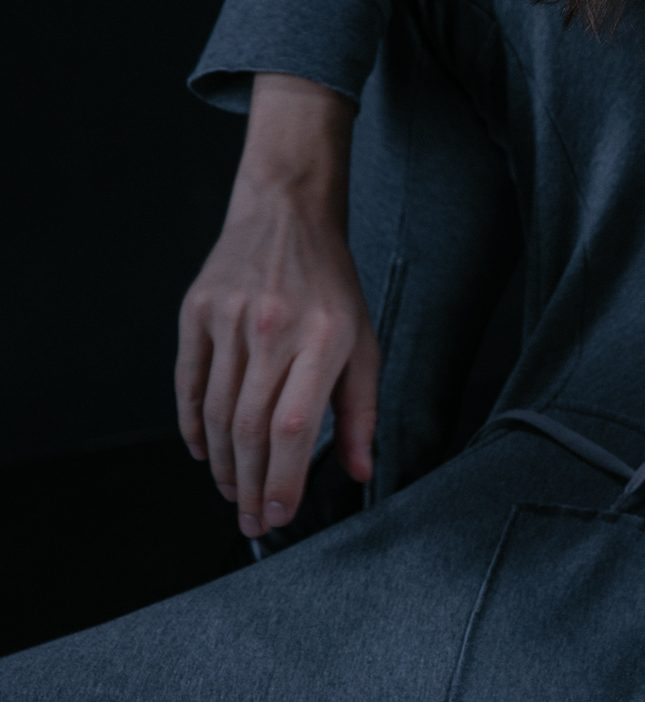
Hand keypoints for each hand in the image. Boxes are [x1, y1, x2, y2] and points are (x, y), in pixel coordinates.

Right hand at [176, 73, 377, 536]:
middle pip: (250, 429)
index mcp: (323, 338)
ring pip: (216, 413)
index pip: (294, 426)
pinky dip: (193, 427)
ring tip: (235, 494)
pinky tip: (205, 454)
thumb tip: (360, 470)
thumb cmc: (331, 284)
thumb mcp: (363, 340)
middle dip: (251, 486)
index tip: (279, 515)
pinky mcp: (196, 312)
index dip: (283, 478)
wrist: (286, 213)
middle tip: (254, 521)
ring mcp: (228, 320)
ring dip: (223, 465)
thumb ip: (361, 410)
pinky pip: (189, 384)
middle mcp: (272, 329)